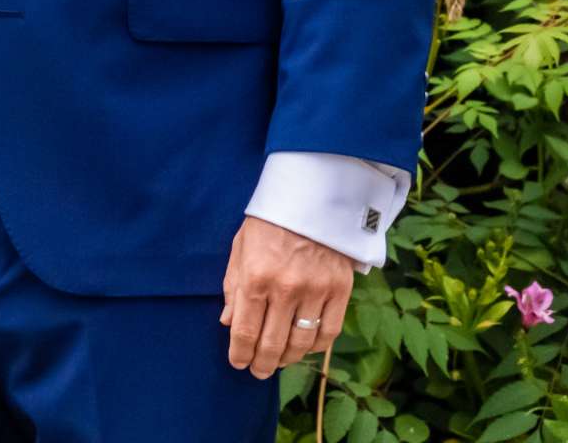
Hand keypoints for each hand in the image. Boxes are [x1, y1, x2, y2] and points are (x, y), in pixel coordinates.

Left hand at [220, 215, 352, 378]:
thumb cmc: (269, 222)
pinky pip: (329, 332)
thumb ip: (233, 287)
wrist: (311, 197)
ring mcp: (315, 291)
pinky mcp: (339, 290)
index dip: (240, 354)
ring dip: (287, 359)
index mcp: (255, 277)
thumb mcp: (240, 248)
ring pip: (301, 343)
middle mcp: (285, 288)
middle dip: (262, 364)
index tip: (238, 363)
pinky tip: (304, 347)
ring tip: (279, 361)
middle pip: (272, 344)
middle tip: (258, 371)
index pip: (245, 331)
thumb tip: (228, 322)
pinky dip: (316, 347)